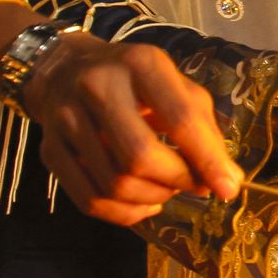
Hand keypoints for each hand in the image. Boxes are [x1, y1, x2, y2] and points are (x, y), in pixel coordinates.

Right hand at [22, 33, 243, 225]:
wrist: (64, 70)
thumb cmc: (134, 81)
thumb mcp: (175, 86)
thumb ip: (203, 128)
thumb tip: (227, 180)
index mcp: (141, 64)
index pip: (179, 118)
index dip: (207, 160)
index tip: (228, 189)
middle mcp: (98, 87)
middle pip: (140, 157)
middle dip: (176, 182)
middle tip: (194, 186)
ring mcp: (66, 119)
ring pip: (114, 184)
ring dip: (152, 198)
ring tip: (167, 188)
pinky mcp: (49, 150)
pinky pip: (89, 200)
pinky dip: (124, 214)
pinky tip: (144, 204)